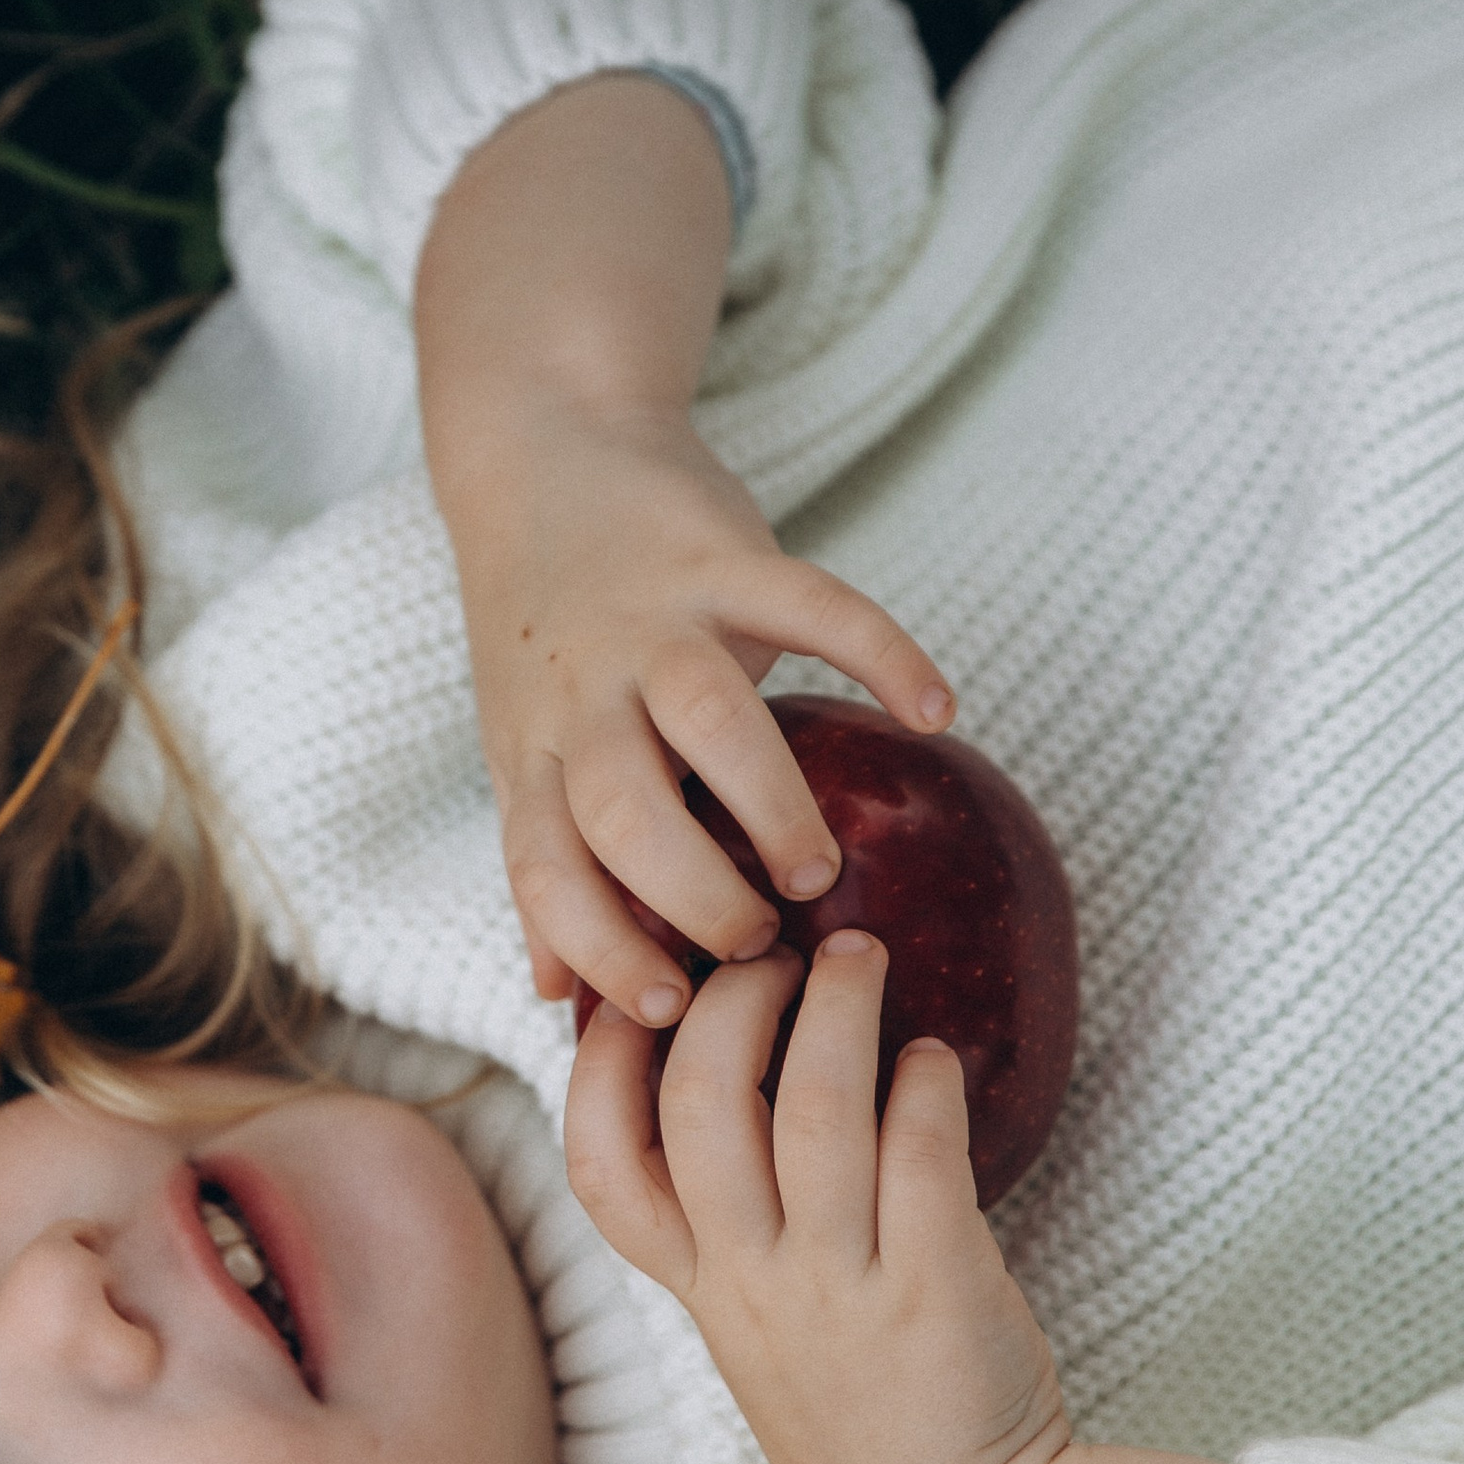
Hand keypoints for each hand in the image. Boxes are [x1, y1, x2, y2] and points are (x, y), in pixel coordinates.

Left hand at [454, 399, 950, 1018]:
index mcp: (535, 750)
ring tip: (817, 866)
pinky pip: (812, 599)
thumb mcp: (527, 746)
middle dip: (695, 892)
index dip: (599, 950)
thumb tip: (550, 994)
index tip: (669, 1012)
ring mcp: (649, 616)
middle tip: (764, 937)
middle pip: (625, 807)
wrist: (542, 451)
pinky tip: (936, 710)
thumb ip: (548, 861)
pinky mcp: (717, 552)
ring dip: (770, 802)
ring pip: (709, 715)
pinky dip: (882, 651)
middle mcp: (582, 690)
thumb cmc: (546, 633)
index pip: (547, 871)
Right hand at [565, 939, 1237, 1463]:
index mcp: (704, 1292)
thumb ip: (736, 1223)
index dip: (599, 1068)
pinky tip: (936, 1056)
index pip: (604, 1170)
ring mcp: (840, 1289)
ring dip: (837, 1010)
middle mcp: (755, 1286)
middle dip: (731, 1001)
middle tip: (777, 953)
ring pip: (813, 1110)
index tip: (633, 996)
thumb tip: (737, 1070)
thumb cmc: (867, 1407)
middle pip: (702, 1104)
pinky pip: (921, 1153)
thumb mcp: (762, 1327)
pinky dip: (926, 1083)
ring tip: (864, 956)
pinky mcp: (934, 1288)